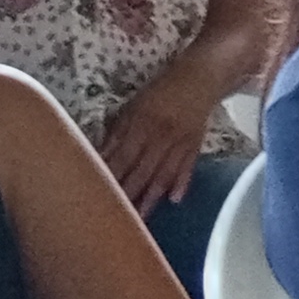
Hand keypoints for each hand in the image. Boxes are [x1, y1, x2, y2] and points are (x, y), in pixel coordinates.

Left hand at [91, 74, 217, 214]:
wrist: (200, 77)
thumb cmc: (160, 92)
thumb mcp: (133, 107)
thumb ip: (117, 133)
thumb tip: (98, 156)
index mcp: (142, 124)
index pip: (122, 157)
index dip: (110, 177)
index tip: (97, 197)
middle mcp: (161, 136)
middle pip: (141, 171)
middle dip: (128, 196)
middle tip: (114, 220)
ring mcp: (180, 143)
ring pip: (163, 174)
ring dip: (151, 198)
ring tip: (140, 220)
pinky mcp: (196, 146)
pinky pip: (188, 167)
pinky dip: (181, 183)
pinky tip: (174, 200)